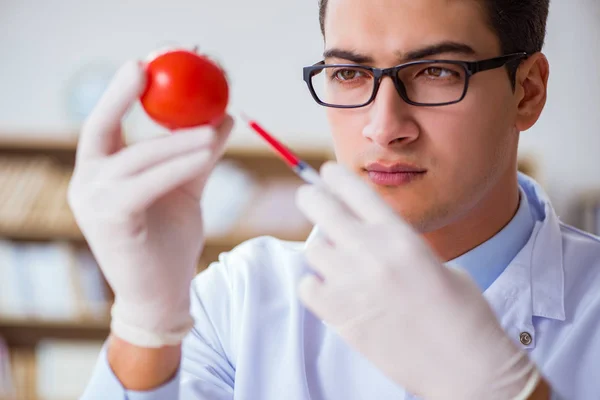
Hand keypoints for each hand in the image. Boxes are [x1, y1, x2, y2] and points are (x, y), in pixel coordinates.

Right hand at [68, 61, 233, 347]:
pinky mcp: (111, 222)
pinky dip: (177, 165)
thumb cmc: (169, 241)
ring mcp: (93, 204)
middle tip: (146, 68)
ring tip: (211, 126)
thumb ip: (199, 154)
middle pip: (99, 129)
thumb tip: (225, 117)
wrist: (163, 293)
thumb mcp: (186, 188)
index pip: (103, 125)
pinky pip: (147, 183)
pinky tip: (205, 151)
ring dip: (175, 139)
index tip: (142, 66)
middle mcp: (88, 185)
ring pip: (134, 157)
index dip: (118, 93)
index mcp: (101, 174)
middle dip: (119, 96)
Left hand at [295, 162, 539, 399]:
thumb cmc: (463, 313)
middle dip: (311, 197)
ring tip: (335, 259)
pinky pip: (308, 287)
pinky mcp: (340, 315)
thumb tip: (367, 242)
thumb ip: (397, 247)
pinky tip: (331, 290)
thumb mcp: (436, 263)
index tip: (325, 172)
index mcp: (400, 235)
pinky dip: (315, 285)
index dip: (335, 176)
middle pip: (321, 208)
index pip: (356, 190)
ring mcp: (351, 283)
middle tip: (308, 197)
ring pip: (313, 249)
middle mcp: (370, 252)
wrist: (466, 365)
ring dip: (321, 249)